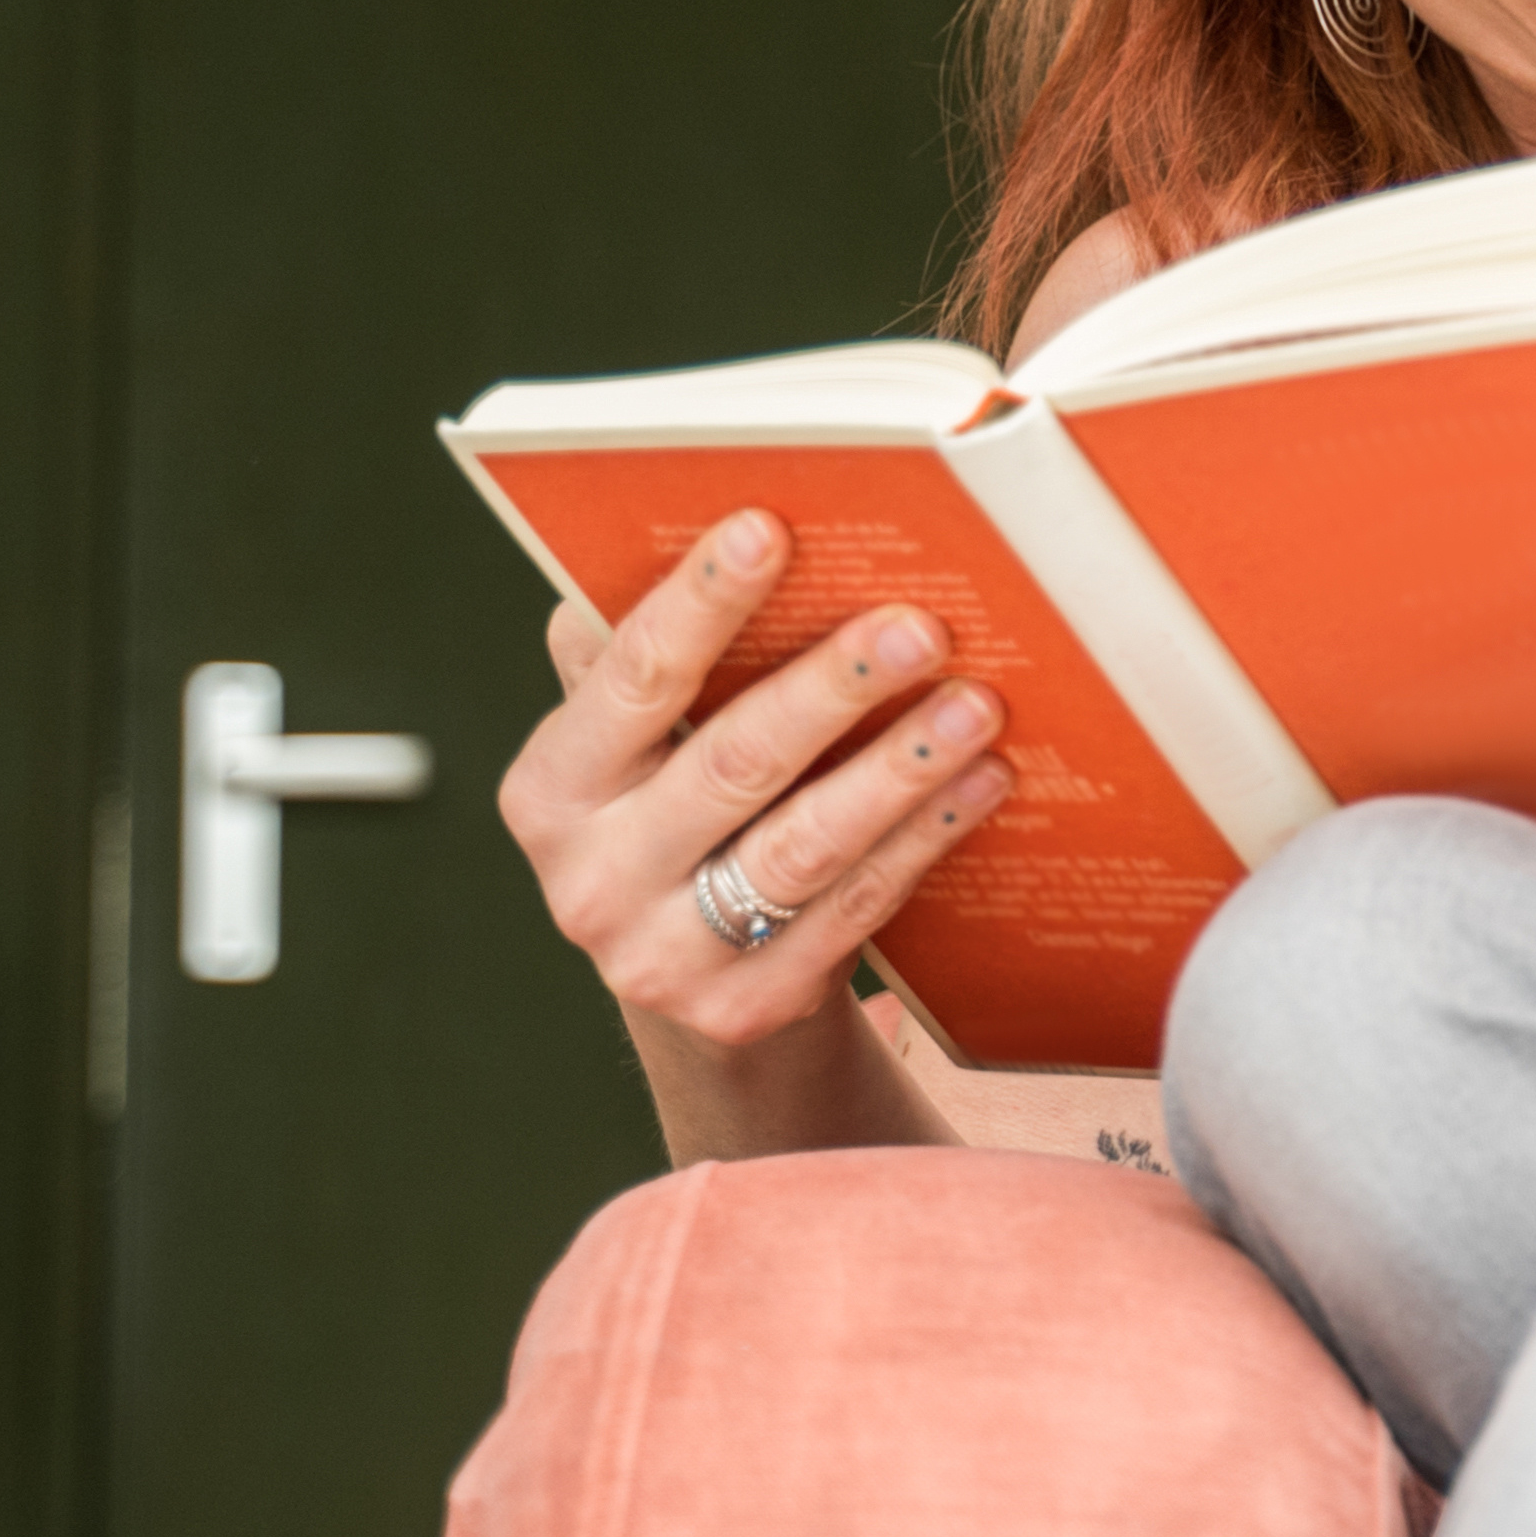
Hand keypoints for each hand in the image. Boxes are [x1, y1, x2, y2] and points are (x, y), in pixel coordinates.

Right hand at [499, 512, 1018, 1052]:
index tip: (771, 529)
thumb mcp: (638, 756)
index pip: (632, 678)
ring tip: (977, 705)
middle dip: (831, 688)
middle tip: (920, 625)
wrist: (700, 991)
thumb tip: (662, 539)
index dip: (700, 602)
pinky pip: (853, 908)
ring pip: (802, 847)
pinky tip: (984, 781)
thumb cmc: (682, 825)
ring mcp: (664, 958)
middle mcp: (590, 880)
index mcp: (550, 791)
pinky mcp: (745, 1007)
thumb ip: (639, 667)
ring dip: (900, 770)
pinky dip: (924, 839)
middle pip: (729, 765)